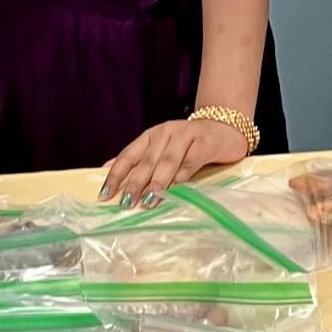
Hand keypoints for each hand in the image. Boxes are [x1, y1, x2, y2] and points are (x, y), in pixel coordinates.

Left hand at [99, 114, 249, 208]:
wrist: (225, 127)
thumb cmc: (190, 144)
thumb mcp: (162, 148)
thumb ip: (139, 159)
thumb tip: (105, 170)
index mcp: (151, 135)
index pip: (129, 155)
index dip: (116, 175)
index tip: (106, 195)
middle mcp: (166, 132)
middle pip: (147, 161)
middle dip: (135, 183)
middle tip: (126, 203)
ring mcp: (186, 135)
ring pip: (167, 162)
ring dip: (156, 183)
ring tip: (147, 201)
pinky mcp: (205, 143)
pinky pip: (190, 163)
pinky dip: (180, 178)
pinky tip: (174, 192)